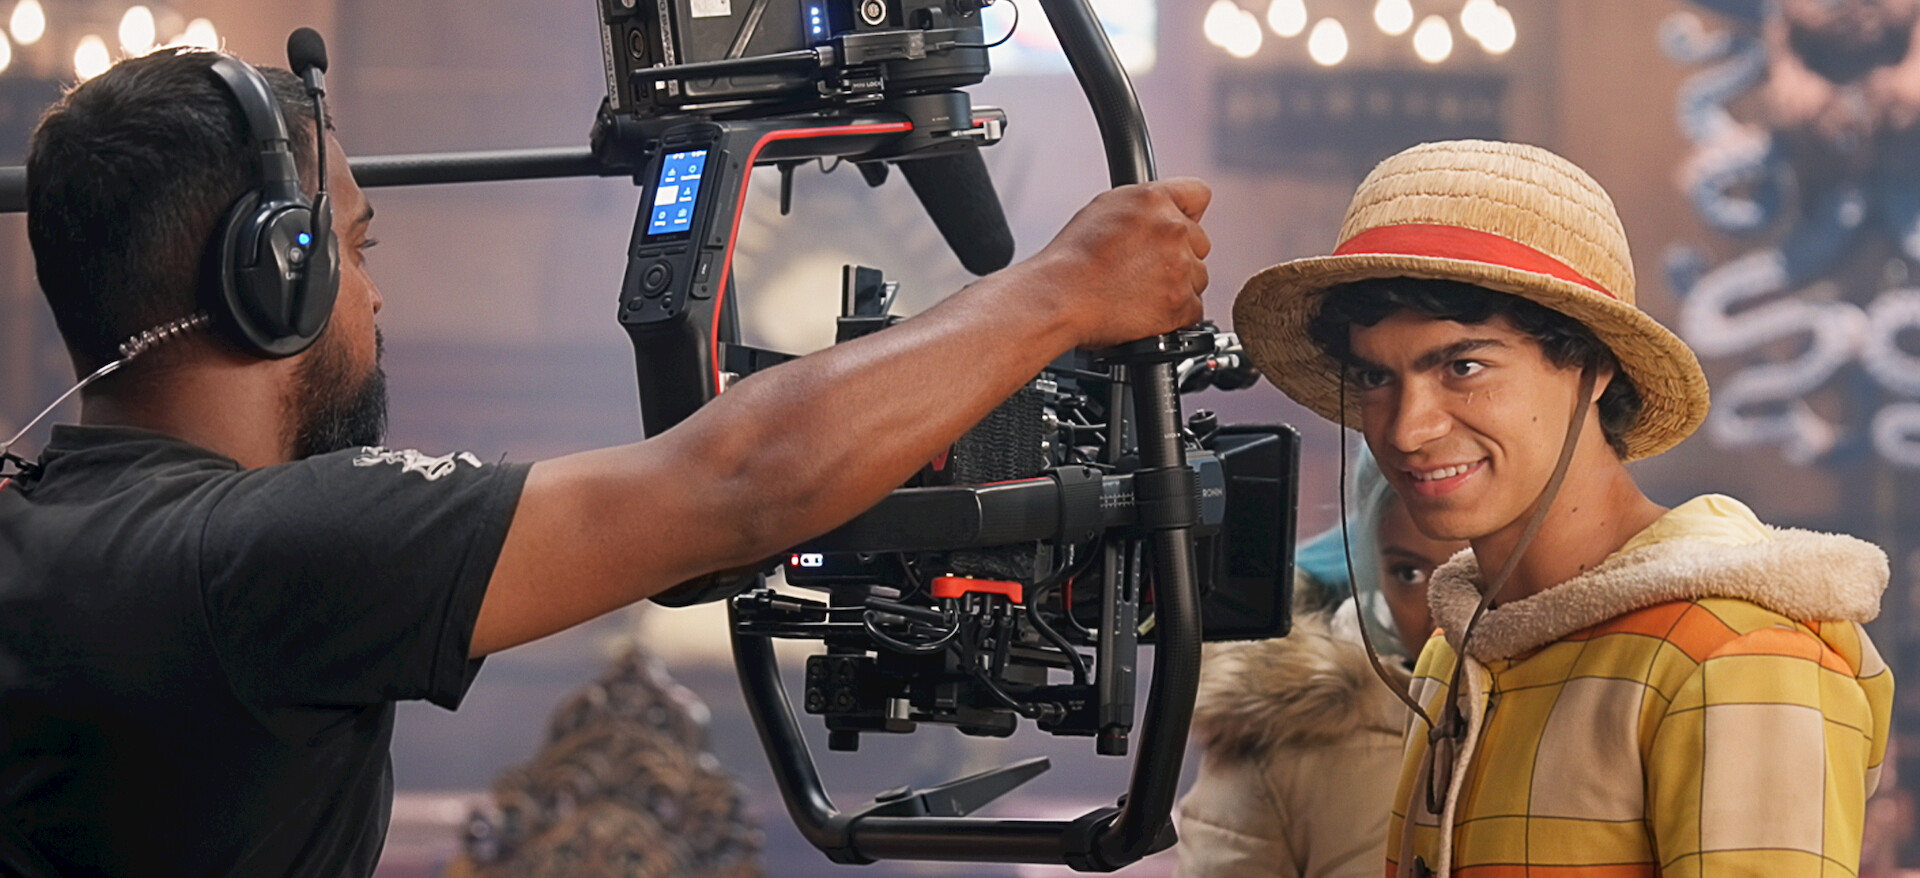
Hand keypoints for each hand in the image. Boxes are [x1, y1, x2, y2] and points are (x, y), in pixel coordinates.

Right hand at [1021, 177, 1211, 349]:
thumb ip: (1144, 206)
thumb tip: (1164, 211)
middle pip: (1200, 242)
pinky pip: (1193, 308)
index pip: (1199, 194)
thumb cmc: (1071, 259)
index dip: (1187, 213)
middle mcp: (1172, 228)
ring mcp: (1180, 266)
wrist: (1059, 297)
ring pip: (1198, 277)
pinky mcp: (1181, 302)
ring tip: (1138, 291)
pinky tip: (1145, 309)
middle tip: (1143, 268)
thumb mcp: (1103, 208)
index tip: (1177, 227)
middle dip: (1179, 255)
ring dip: (1176, 285)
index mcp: (1154, 200)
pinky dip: (1174, 314)